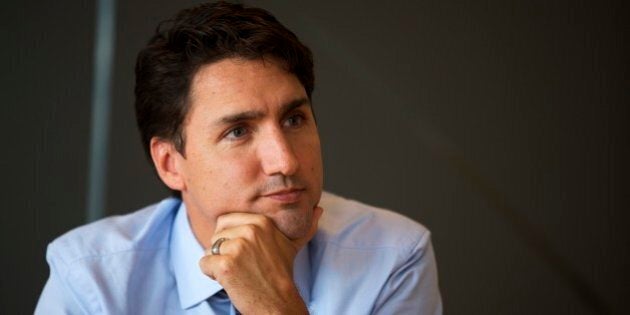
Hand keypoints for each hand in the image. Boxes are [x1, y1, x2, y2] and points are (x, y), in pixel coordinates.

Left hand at [199, 206, 322, 314]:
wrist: (278, 302)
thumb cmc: (282, 274)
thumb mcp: (292, 246)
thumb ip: (304, 226)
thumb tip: (319, 209)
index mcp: (261, 222)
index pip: (226, 220)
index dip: (231, 238)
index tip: (247, 254)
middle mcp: (249, 230)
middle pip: (217, 234)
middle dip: (223, 251)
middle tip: (243, 265)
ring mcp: (237, 247)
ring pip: (210, 249)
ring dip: (218, 263)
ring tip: (239, 273)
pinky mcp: (225, 264)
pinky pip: (204, 264)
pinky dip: (213, 275)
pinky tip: (231, 281)